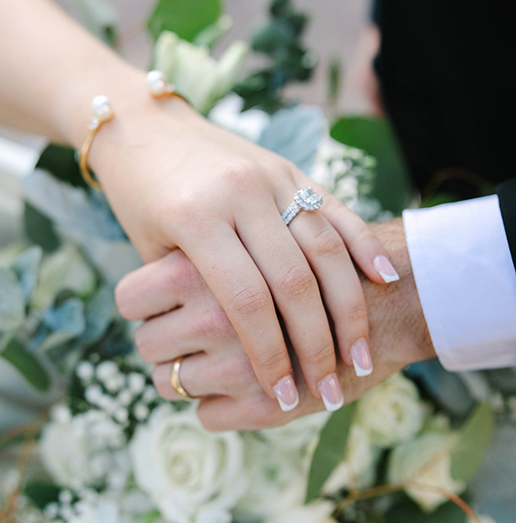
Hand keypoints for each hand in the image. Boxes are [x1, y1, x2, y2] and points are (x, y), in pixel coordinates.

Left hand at [103, 91, 398, 410]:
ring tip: (361, 358)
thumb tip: (220, 362)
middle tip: (330, 391)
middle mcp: (237, 193)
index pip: (245, 301)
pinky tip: (383, 283)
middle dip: (318, 344)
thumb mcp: (150, 250)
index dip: (270, 356)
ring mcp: (269, 177)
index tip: (285, 397)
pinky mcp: (290, 169)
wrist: (145, 125)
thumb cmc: (140, 202)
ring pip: (325, 249)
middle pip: (294, 281)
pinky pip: (335, 210)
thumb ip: (187, 297)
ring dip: (349, 310)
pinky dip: (362, 248)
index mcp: (195, 218)